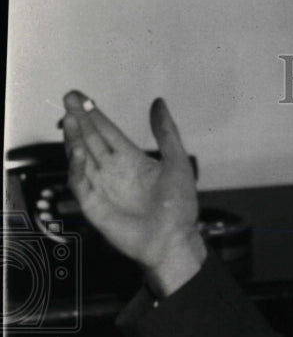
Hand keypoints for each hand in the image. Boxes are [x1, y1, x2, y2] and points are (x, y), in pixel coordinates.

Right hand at [61, 90, 205, 295]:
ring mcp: (101, 185)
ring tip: (70, 119)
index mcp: (131, 159)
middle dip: (79, 119)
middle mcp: (113, 170)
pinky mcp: (93, 203)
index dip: (93, 114)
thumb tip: (159, 103)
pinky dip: (76, 166)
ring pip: (80, 156)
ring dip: (74, 138)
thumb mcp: (177, 163)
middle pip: (89, 139)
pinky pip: (79, 181)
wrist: (173, 239)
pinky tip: (78, 150)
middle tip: (69, 99)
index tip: (80, 97)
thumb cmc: (179, 206)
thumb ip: (166, 133)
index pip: (106, 132)